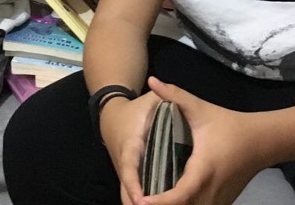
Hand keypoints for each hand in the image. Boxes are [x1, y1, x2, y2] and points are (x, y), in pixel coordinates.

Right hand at [97, 89, 161, 204]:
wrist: (111, 116)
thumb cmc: (135, 109)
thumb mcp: (150, 101)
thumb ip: (168, 99)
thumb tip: (184, 102)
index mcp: (130, 146)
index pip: (129, 168)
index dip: (134, 185)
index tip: (141, 200)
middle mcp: (124, 165)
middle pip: (126, 193)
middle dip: (135, 204)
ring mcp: (124, 175)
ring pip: (127, 198)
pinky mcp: (128, 180)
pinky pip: (132, 197)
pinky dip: (140, 204)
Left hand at [139, 77, 263, 204]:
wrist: (260, 141)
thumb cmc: (227, 124)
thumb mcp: (200, 108)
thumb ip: (174, 95)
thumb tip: (151, 79)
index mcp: (203, 169)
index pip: (180, 194)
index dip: (161, 202)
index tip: (142, 201)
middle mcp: (211, 191)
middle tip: (138, 202)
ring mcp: (219, 201)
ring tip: (151, 201)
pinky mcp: (223, 202)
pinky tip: (169, 202)